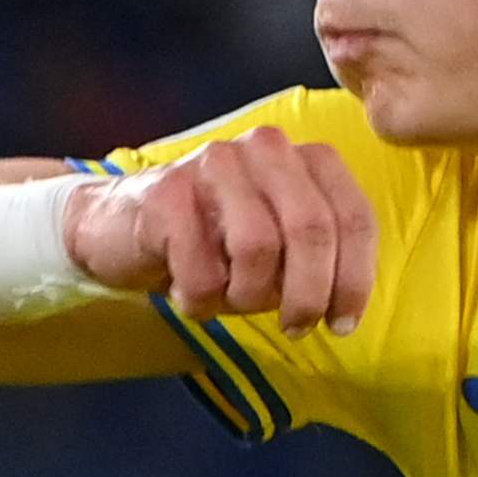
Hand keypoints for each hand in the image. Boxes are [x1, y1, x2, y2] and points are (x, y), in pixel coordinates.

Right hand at [77, 131, 378, 332]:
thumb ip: (322, 261)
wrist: (121, 229)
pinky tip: (188, 294)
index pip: (354, 218)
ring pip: (258, 248)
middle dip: (309, 294)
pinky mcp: (167, 192)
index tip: (341, 324)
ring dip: (247, 295)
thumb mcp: (282, 251)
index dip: (356, 280)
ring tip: (228, 300)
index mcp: (305, 158)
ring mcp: (214, 163)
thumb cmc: (215, 245)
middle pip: (313, 230)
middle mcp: (265, 149)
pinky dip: (200, 299)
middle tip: (295, 327)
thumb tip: (344, 307)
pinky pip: (203, 268)